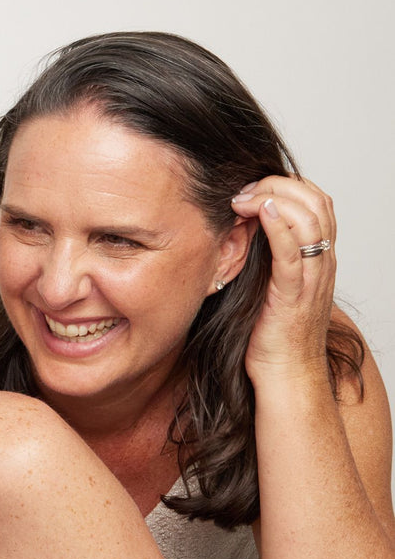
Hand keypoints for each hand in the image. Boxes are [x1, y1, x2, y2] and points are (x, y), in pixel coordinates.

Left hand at [229, 176, 336, 385]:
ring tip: (243, 198)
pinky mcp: (293, 294)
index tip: (251, 186)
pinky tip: (261, 211)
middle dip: (279, 185)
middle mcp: (320, 263)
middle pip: (317, 202)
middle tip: (243, 189)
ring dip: (274, 198)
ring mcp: (310, 278)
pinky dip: (279, 226)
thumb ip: (266, 256)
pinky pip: (293, 252)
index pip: (316, 202)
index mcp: (316, 258)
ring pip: (310, 220)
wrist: (285, 373)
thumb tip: (238, 228)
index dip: (287, 184)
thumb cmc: (270, 333)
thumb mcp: (270, 284)